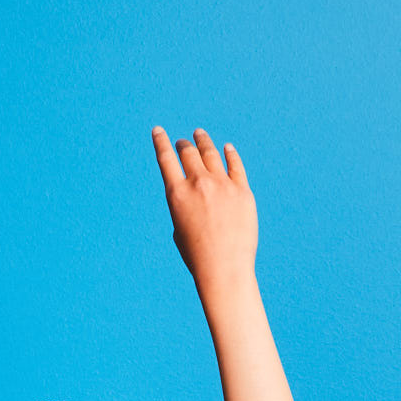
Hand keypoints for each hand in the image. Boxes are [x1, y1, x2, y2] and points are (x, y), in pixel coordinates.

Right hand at [152, 126, 256, 292]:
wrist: (224, 269)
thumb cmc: (198, 257)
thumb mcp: (179, 230)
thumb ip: (184, 205)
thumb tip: (195, 194)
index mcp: (176, 194)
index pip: (165, 158)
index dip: (161, 141)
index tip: (158, 130)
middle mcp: (198, 184)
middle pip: (189, 153)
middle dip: (184, 145)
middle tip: (184, 142)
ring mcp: (222, 185)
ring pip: (211, 153)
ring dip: (203, 142)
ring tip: (200, 135)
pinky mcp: (243, 191)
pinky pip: (235, 165)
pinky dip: (230, 154)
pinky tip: (227, 148)